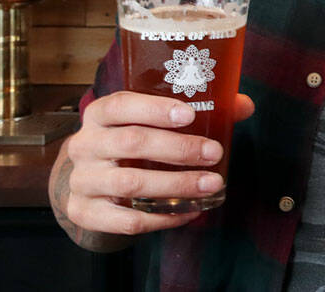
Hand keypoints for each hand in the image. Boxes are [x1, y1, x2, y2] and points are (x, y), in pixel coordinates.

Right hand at [58, 90, 254, 236]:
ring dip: (176, 185)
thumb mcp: (150, 120)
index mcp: (99, 115)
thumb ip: (196, 109)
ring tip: (211, 184)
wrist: (86, 177)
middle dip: (178, 149)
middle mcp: (84, 145)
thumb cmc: (129, 140)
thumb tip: (243, 105)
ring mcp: (81, 181)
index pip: (121, 105)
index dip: (155, 109)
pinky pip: (127, 220)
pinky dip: (162, 218)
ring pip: (130, 184)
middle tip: (213, 153)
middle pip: (131, 143)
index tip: (190, 115)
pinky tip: (189, 211)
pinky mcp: (84, 213)